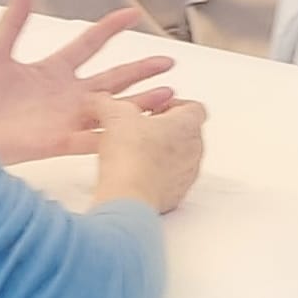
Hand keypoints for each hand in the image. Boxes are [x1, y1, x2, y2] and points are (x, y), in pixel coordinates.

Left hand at [0, 0, 176, 167]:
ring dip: (140, 102)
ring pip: (114, 108)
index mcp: (52, 71)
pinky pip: (95, 138)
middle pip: (113, 78)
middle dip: (142, 69)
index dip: (112, 27)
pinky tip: (140, 130)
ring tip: (168, 94)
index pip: (89, 44)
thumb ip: (13, 19)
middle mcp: (67, 94)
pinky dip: (117, 134)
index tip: (134, 13)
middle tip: (168, 62)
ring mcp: (67, 118)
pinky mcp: (61, 141)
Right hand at [90, 98, 206, 214]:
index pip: (193, 107)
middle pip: (185, 133)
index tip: (152, 110)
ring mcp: (188, 174)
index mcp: (188, 124)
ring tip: (131, 154)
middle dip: (162, 130)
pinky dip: (154, 177)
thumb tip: (101, 100)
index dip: (171, 105)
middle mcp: (195, 149)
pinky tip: (132, 176)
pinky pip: (169, 181)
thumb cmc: (132, 156)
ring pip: (178, 158)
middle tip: (138, 131)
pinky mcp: (176, 195)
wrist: (129, 196)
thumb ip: (110, 104)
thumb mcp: (116, 117)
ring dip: (158, 154)